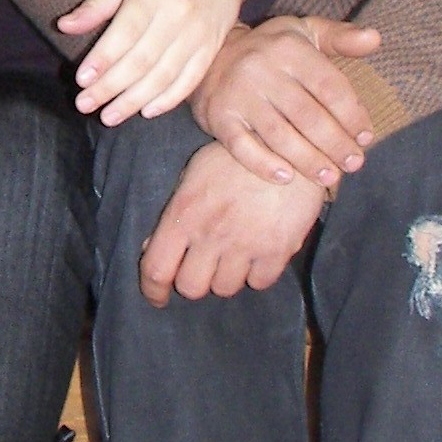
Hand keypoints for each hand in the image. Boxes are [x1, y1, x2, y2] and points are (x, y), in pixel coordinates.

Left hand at [55, 0, 259, 126]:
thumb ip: (99, 2)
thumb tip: (63, 26)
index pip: (125, 32)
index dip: (103, 59)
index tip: (81, 80)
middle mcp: (178, 14)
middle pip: (141, 60)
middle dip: (110, 87)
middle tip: (85, 105)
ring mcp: (198, 33)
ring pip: (164, 75)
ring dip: (134, 100)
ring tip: (109, 116)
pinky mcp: (212, 47)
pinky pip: (190, 79)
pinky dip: (169, 99)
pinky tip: (146, 111)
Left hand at [139, 143, 327, 303]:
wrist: (288, 144)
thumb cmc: (236, 157)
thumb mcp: (195, 174)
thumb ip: (175, 213)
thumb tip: (152, 247)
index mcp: (184, 213)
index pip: (156, 269)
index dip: (153, 291)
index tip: (158, 297)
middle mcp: (211, 233)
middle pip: (191, 287)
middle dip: (194, 281)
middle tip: (203, 268)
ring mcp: (245, 244)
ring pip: (225, 289)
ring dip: (225, 277)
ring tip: (233, 256)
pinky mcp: (278, 249)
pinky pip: (260, 283)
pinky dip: (257, 274)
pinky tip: (258, 255)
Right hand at [192, 14, 383, 188]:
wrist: (210, 56)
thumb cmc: (270, 50)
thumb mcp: (304, 33)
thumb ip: (340, 37)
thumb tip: (376, 39)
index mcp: (289, 48)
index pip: (329, 87)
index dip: (352, 115)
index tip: (365, 138)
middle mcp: (262, 70)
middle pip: (307, 116)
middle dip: (335, 144)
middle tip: (353, 164)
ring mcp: (238, 95)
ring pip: (279, 135)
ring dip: (308, 160)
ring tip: (329, 176)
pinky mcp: (219, 117)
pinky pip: (242, 147)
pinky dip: (264, 165)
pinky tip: (287, 178)